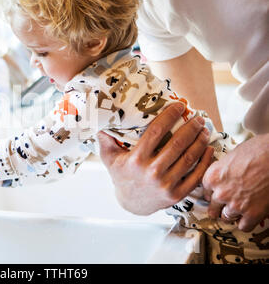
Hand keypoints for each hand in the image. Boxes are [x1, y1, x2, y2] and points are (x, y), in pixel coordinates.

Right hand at [98, 102, 213, 214]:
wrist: (131, 203)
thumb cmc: (121, 174)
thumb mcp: (109, 157)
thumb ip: (106, 138)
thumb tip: (100, 118)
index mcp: (136, 159)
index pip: (157, 132)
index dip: (170, 116)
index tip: (180, 105)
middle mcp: (151, 172)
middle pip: (177, 144)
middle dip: (191, 127)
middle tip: (198, 117)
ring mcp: (165, 185)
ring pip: (189, 158)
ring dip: (200, 141)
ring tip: (205, 130)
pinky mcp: (176, 195)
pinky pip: (195, 176)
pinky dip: (205, 161)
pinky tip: (209, 149)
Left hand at [203, 133, 268, 231]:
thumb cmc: (258, 150)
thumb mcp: (231, 156)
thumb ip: (223, 170)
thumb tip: (224, 175)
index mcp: (213, 177)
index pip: (205, 192)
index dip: (212, 194)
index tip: (216, 195)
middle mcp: (221, 192)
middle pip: (213, 208)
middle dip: (220, 207)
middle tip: (226, 206)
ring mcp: (236, 204)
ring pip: (226, 218)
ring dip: (233, 215)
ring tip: (240, 210)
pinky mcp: (253, 213)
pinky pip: (244, 226)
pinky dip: (246, 223)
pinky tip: (250, 217)